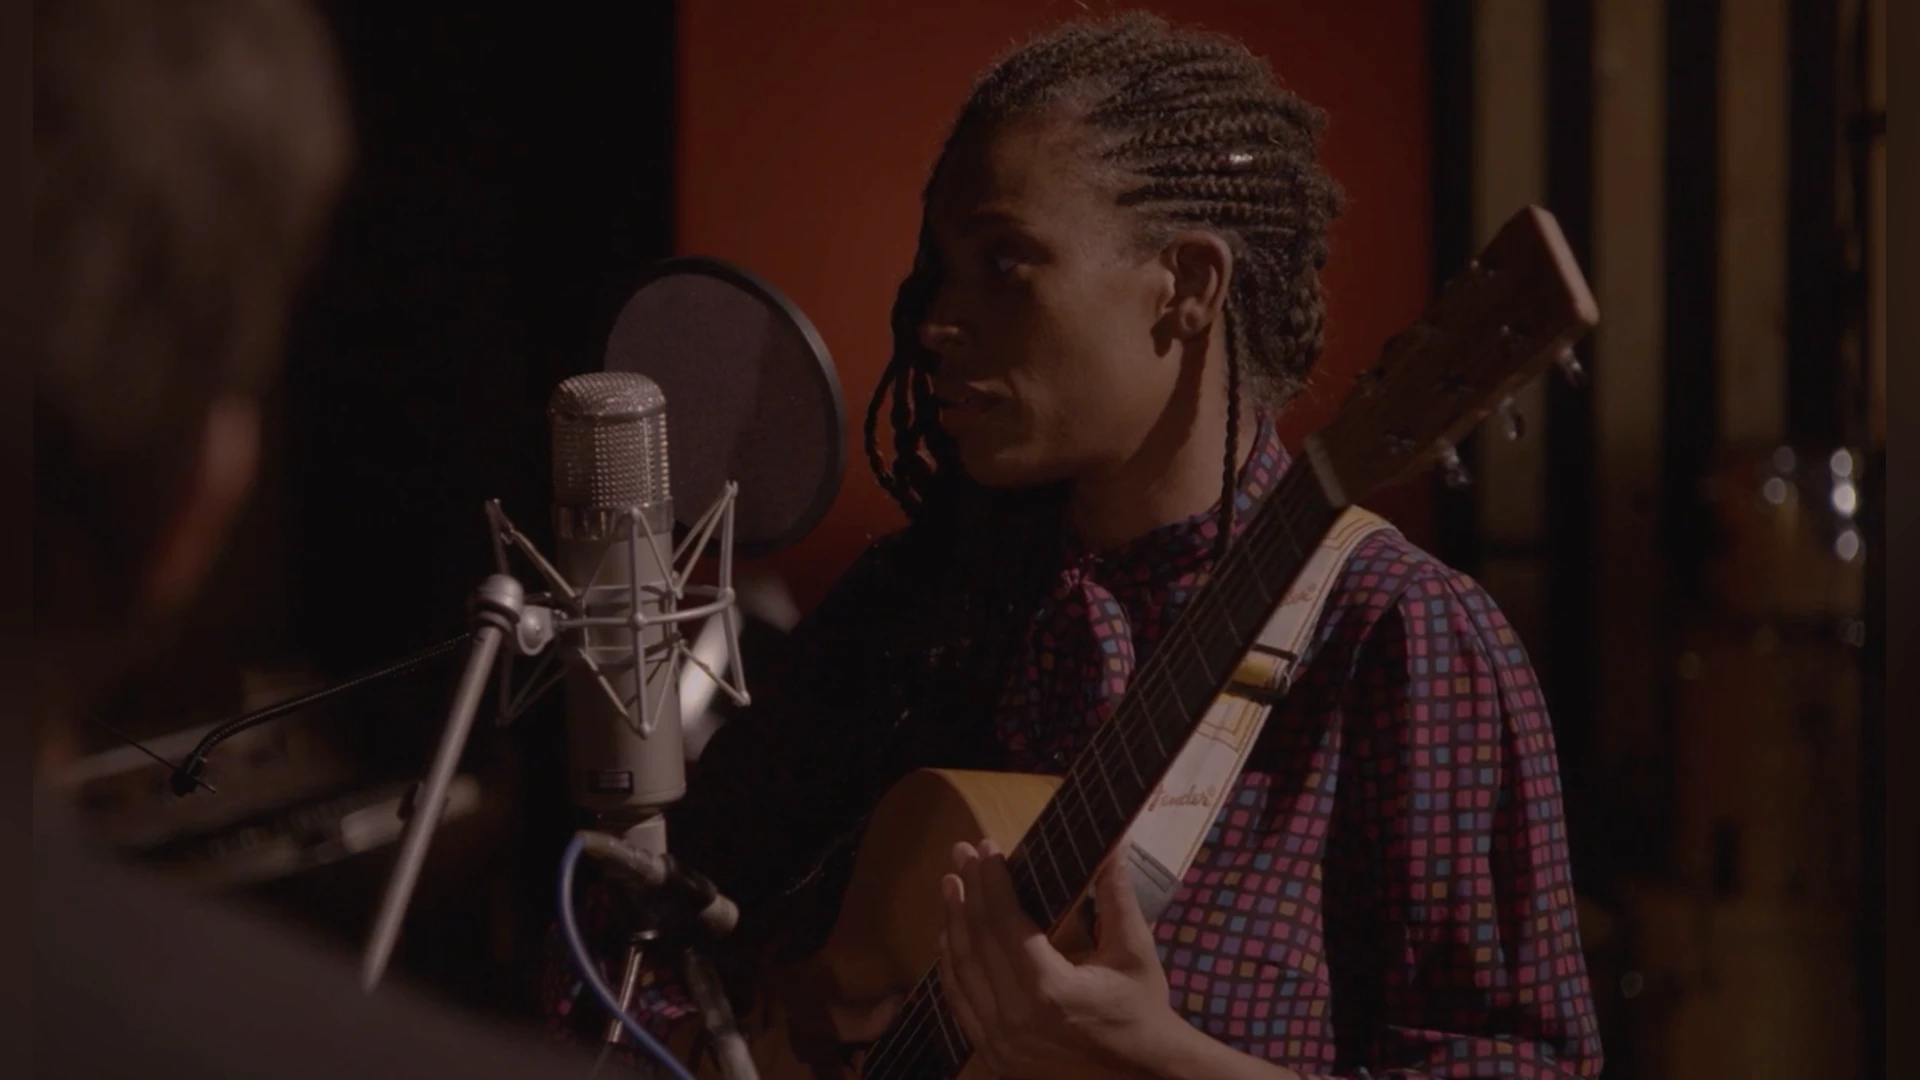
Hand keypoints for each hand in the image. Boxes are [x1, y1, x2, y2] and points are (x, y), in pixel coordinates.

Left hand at [936, 838, 1192, 1079]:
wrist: (1143, 1074)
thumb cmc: (1142, 1008)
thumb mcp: (1134, 950)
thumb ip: (1116, 895)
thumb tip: (1114, 841)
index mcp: (1051, 992)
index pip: (1006, 924)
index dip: (993, 882)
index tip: (986, 848)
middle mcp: (1017, 1021)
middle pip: (978, 944)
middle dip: (968, 893)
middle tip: (960, 854)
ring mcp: (1001, 1044)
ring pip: (962, 973)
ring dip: (953, 925)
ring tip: (950, 885)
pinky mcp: (995, 1057)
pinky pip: (961, 1004)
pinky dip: (952, 967)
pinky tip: (949, 936)